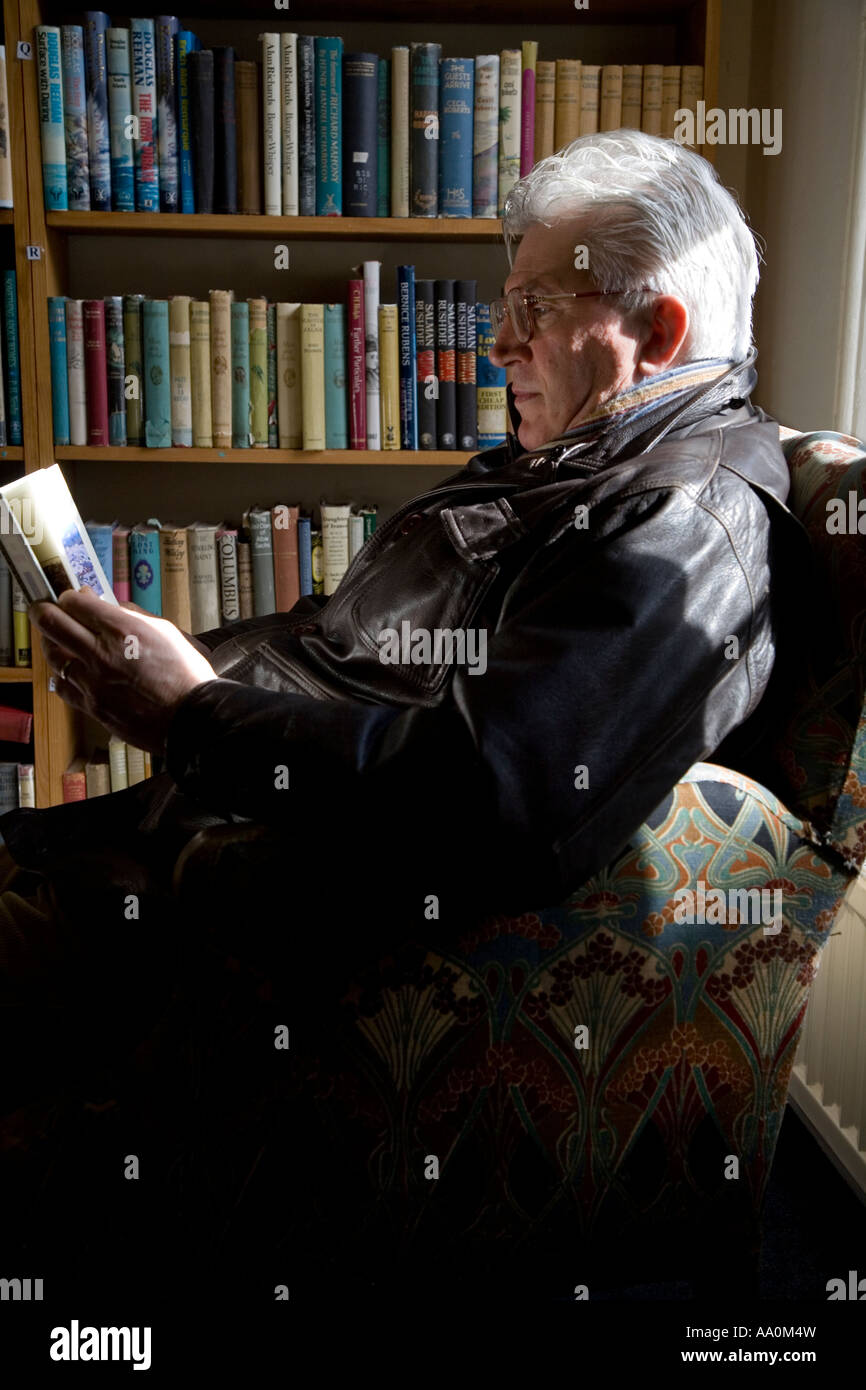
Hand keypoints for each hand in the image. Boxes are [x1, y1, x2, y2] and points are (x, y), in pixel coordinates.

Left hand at [28, 588, 218, 755]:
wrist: (193, 718)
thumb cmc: (185, 674)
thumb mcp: (165, 630)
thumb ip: (130, 615)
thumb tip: (104, 604)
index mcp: (121, 629)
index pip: (74, 602)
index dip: (69, 596)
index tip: (72, 598)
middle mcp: (101, 653)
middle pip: (52, 623)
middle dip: (42, 610)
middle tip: (42, 608)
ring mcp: (93, 682)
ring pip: (53, 656)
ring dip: (50, 643)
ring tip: (56, 640)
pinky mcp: (92, 707)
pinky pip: (63, 687)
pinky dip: (62, 675)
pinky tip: (69, 671)